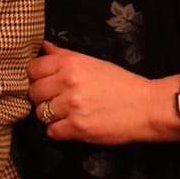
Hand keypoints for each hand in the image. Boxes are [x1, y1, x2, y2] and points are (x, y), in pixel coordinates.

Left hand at [27, 39, 169, 143]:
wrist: (147, 107)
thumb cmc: (121, 83)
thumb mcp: (92, 62)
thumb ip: (64, 55)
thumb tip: (43, 47)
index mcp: (70, 63)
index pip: (33, 69)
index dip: (36, 77)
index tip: (45, 83)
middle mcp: (68, 82)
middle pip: (34, 92)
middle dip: (42, 98)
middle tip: (57, 101)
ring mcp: (72, 105)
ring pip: (40, 113)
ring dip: (50, 116)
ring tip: (66, 114)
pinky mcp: (78, 127)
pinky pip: (52, 131)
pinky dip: (59, 131)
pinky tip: (71, 126)